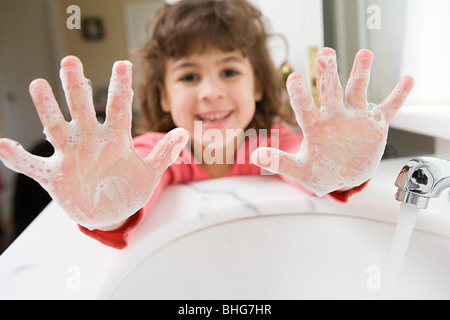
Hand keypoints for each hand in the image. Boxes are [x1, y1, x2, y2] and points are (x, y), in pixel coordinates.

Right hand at [0, 56, 187, 229]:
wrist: (111, 213)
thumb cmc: (129, 189)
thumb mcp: (150, 173)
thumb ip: (164, 153)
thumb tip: (183, 132)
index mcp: (115, 138)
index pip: (119, 108)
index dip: (121, 88)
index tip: (123, 64)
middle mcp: (90, 141)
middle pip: (83, 109)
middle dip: (77, 87)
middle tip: (71, 61)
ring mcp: (70, 156)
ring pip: (56, 128)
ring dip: (48, 109)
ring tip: (38, 85)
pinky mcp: (55, 176)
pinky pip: (33, 165)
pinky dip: (18, 157)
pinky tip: (3, 145)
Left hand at [251, 48, 413, 195]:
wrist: (345, 176)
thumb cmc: (321, 172)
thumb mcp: (301, 171)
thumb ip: (280, 163)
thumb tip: (254, 155)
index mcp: (316, 127)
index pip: (305, 108)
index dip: (299, 94)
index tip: (292, 77)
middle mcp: (334, 117)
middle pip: (330, 91)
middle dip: (328, 74)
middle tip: (324, 54)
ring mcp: (355, 118)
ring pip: (357, 91)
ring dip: (360, 74)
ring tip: (364, 54)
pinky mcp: (375, 125)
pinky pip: (388, 108)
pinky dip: (398, 96)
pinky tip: (407, 80)